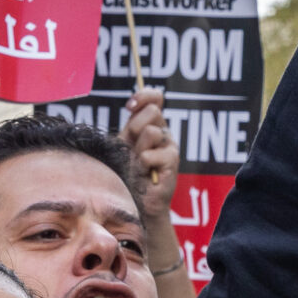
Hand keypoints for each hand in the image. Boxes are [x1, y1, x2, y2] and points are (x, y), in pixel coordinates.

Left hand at [120, 88, 181, 245]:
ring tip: (139, 165)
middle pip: (153, 111)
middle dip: (136, 127)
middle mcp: (163, 133)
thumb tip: (132, 103)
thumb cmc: (127, 173)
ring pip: (152, 132)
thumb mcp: (124, 144)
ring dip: (138, 150)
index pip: (155, 98)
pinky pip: (151, 154)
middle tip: (132, 147)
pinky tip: (145, 175)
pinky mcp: (173, 162)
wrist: (136, 201)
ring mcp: (170, 147)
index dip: (144, 96)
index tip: (129, 105)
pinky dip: (142, 165)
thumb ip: (131, 125)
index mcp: (151, 125)